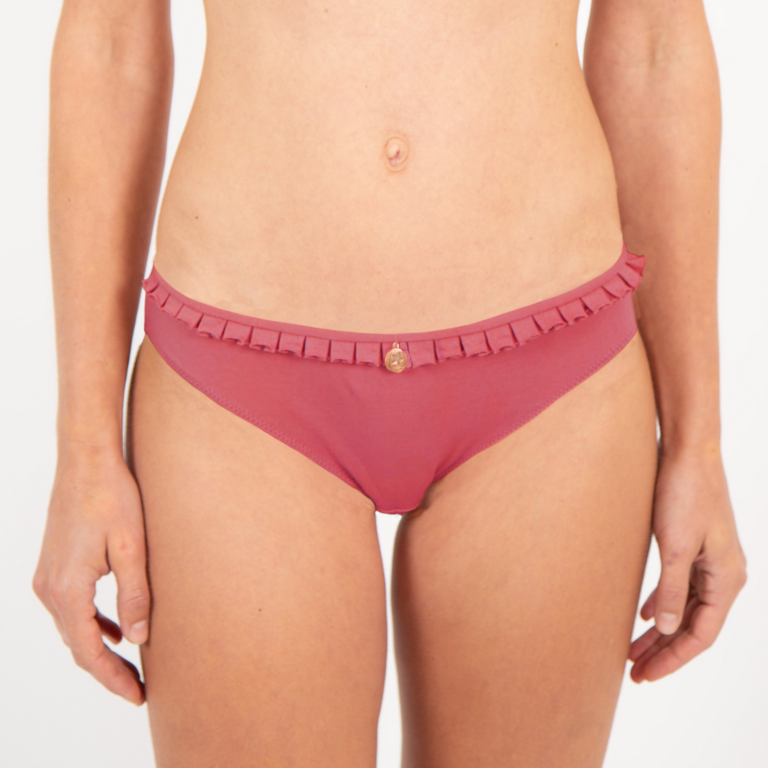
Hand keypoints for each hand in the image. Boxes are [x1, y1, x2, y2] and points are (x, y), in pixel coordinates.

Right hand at [33, 444, 149, 704]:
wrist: (86, 460)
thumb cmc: (112, 497)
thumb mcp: (133, 548)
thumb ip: (135, 596)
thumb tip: (138, 639)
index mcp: (67, 589)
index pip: (88, 651)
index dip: (112, 678)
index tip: (137, 696)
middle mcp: (49, 589)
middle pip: (78, 645)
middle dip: (107, 670)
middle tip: (138, 688)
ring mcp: (47, 577)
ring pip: (74, 628)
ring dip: (100, 648)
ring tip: (129, 666)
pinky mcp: (55, 565)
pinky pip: (72, 608)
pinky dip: (93, 623)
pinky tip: (115, 628)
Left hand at [629, 444, 746, 681]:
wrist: (688, 451)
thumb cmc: (684, 494)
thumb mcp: (675, 546)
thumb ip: (672, 589)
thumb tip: (668, 628)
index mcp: (726, 578)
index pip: (700, 634)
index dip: (672, 658)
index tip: (645, 675)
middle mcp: (723, 574)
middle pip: (692, 625)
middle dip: (663, 650)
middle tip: (634, 672)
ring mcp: (710, 560)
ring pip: (684, 607)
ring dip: (660, 629)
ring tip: (633, 649)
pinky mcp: (694, 546)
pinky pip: (680, 586)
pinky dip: (663, 602)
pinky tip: (645, 613)